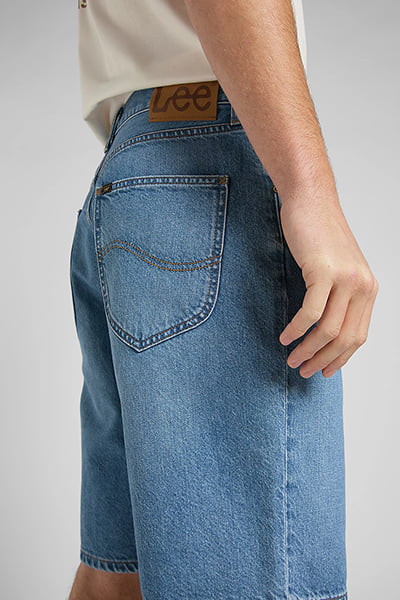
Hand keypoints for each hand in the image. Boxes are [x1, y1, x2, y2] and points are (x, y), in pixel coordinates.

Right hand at [277, 189, 378, 377]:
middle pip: (345, 338)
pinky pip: (311, 312)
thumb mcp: (337, 269)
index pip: (358, 336)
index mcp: (368, 288)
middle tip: (303, 370)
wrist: (311, 201)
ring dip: (308, 349)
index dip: (340, 358)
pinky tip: (286, 336)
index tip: (323, 370)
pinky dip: (297, 329)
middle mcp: (362, 286)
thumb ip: (339, 297)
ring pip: (328, 329)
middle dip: (322, 360)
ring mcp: (345, 279)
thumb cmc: (319, 235)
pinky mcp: (323, 271)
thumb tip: (325, 330)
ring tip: (292, 358)